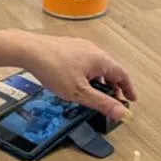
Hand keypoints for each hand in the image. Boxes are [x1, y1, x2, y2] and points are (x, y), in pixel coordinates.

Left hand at [22, 34, 136, 121]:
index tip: (131, 99)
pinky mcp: (67, 47)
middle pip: (110, 69)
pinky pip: (84, 61)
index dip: (128, 89)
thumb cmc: (54, 69)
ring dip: (100, 80)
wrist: (29, 50)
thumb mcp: (80, 92)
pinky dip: (88, 74)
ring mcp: (79, 46)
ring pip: (96, 65)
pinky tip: (77, 82)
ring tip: (95, 94)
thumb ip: (102, 103)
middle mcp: (93, 50)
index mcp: (100, 59)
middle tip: (113, 101)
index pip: (122, 75)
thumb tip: (123, 113)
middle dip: (113, 86)